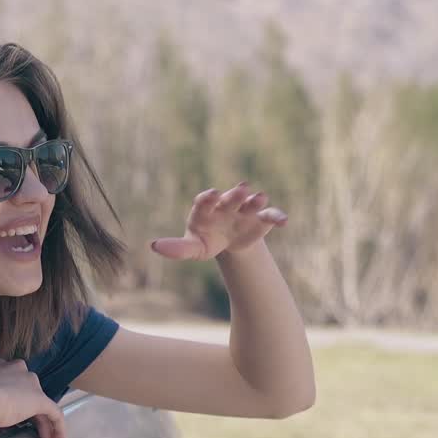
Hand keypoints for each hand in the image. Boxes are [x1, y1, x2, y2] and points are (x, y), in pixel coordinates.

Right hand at [0, 359, 65, 437]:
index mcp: (3, 367)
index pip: (15, 386)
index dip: (17, 402)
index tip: (13, 417)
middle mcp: (20, 371)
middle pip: (30, 397)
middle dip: (33, 417)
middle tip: (33, 436)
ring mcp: (31, 385)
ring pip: (42, 408)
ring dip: (46, 428)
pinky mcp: (40, 399)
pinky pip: (54, 413)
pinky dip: (58, 428)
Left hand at [150, 183, 287, 260]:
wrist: (230, 243)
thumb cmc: (207, 241)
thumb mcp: (193, 248)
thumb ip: (176, 248)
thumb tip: (153, 246)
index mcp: (206, 209)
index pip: (205, 201)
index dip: (208, 197)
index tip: (211, 194)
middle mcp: (226, 204)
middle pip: (230, 198)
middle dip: (235, 194)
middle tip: (240, 189)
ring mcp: (245, 210)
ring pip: (251, 202)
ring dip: (256, 199)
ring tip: (260, 197)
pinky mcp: (261, 219)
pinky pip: (271, 215)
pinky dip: (277, 216)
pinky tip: (283, 221)